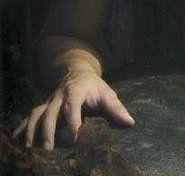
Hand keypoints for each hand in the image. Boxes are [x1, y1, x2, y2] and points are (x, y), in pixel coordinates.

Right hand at [11, 71, 133, 149]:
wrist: (77, 72)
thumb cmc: (94, 87)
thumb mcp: (107, 94)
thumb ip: (116, 109)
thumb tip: (130, 123)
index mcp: (76, 91)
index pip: (72, 106)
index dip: (73, 122)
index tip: (76, 138)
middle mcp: (59, 96)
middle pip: (50, 113)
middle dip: (48, 131)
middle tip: (48, 151)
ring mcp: (49, 102)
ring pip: (36, 114)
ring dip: (32, 131)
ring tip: (30, 150)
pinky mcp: (42, 107)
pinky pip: (30, 117)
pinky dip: (22, 128)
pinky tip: (16, 141)